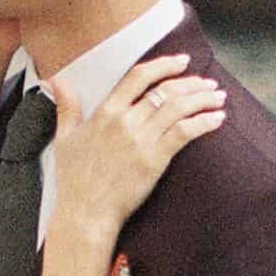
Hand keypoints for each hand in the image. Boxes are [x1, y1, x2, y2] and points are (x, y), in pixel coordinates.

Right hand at [48, 54, 225, 240]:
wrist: (86, 214)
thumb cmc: (74, 181)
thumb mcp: (64, 138)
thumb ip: (67, 107)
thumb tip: (58, 81)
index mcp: (106, 112)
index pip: (139, 77)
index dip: (164, 65)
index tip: (182, 62)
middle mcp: (125, 121)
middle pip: (165, 90)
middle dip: (192, 83)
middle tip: (208, 83)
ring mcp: (140, 140)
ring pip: (178, 108)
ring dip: (202, 99)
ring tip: (218, 97)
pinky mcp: (154, 160)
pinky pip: (184, 133)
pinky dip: (203, 123)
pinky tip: (217, 119)